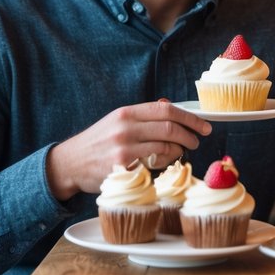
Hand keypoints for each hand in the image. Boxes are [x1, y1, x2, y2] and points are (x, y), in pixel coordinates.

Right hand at [46, 98, 210, 199]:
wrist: (70, 163)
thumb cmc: (99, 142)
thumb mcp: (117, 121)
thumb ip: (142, 116)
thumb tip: (170, 106)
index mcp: (126, 113)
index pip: (166, 110)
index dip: (189, 117)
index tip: (204, 125)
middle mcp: (125, 127)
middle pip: (170, 128)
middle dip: (190, 135)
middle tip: (197, 141)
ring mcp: (123, 148)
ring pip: (165, 147)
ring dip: (180, 151)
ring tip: (181, 152)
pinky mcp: (122, 168)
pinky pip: (154, 165)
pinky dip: (165, 164)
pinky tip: (165, 163)